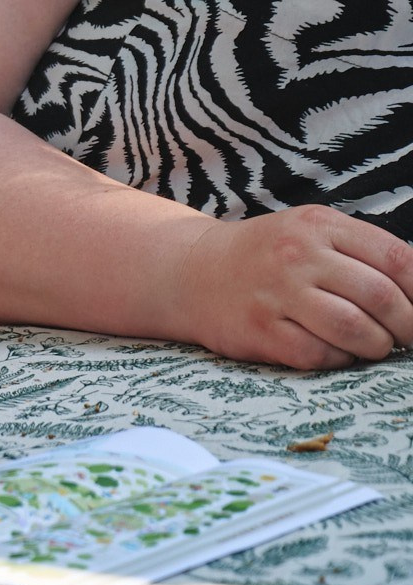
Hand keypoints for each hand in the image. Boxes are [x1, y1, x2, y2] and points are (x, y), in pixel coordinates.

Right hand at [175, 205, 412, 371]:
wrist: (193, 271)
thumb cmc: (267, 255)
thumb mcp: (311, 232)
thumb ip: (361, 251)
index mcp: (319, 225)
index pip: (396, 258)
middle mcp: (298, 255)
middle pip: (380, 297)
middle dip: (408, 326)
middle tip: (409, 337)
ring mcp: (278, 293)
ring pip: (355, 330)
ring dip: (378, 346)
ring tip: (376, 345)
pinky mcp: (261, 331)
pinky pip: (320, 355)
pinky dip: (340, 359)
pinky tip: (337, 350)